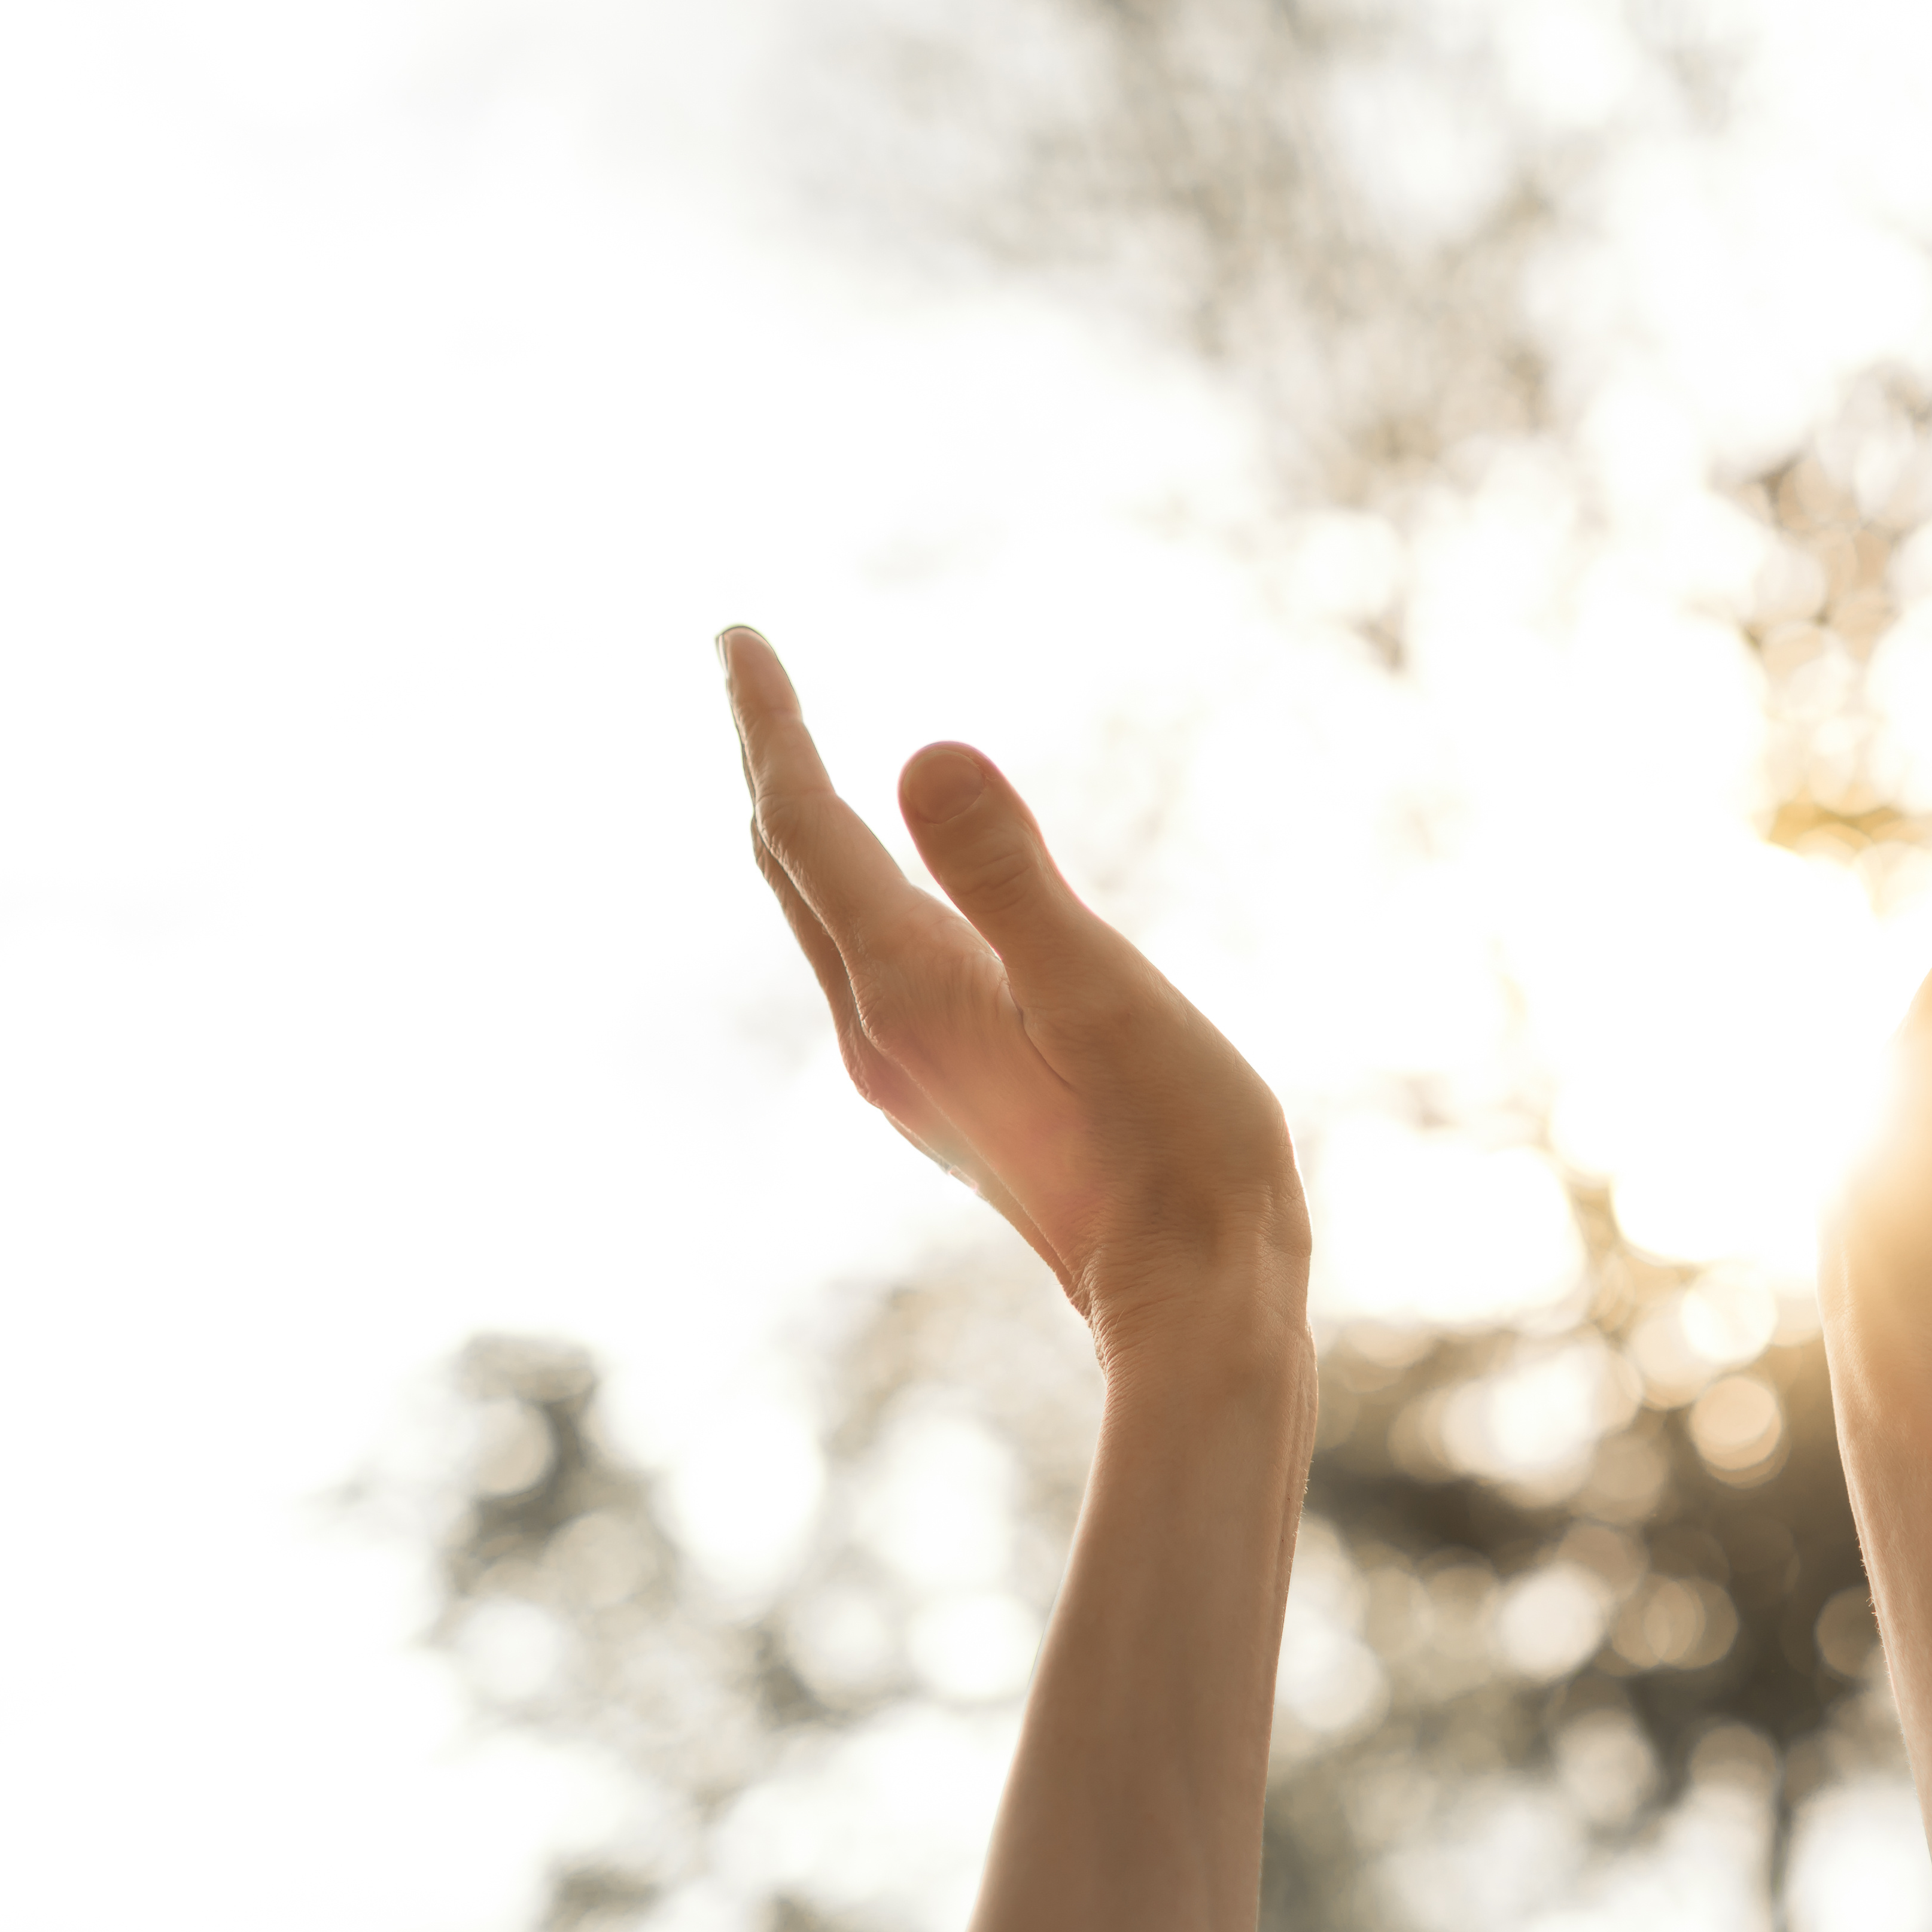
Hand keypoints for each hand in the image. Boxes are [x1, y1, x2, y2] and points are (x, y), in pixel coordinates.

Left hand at [724, 626, 1309, 1359]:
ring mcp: (913, 1071)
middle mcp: (884, 1031)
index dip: (769, 722)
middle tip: (748, 662)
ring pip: (825, 919)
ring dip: (804, 827)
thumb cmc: (1176, 1149)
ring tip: (797, 754)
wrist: (1196, 1298)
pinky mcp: (954, 1095)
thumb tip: (920, 751)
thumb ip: (1011, 876)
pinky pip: (870, 961)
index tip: (736, 633)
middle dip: (769, 758)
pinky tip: (886, 886)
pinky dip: (855, 888)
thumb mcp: (1104, 993)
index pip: (803, 824)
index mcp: (909, 987)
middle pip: (792, 866)